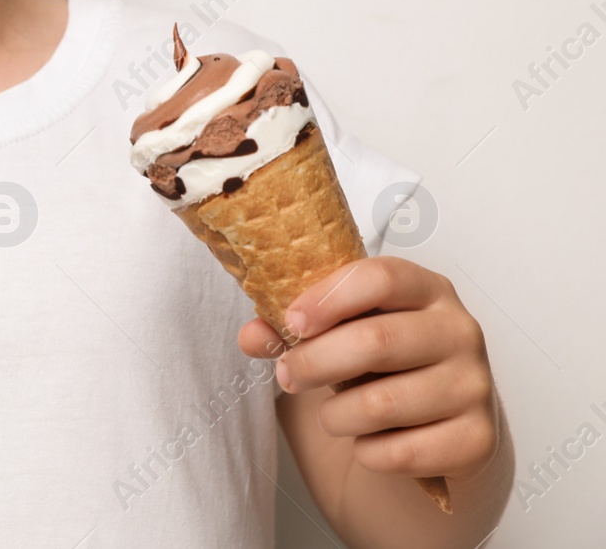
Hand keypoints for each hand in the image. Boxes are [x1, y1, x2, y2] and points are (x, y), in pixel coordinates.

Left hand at [237, 256, 499, 482]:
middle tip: (287, 376)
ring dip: (337, 416)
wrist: (437, 437)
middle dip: (315, 363)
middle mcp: (460, 331)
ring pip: (383, 403)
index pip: (380, 277)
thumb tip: (252, 335)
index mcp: (425, 289)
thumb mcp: (336, 340)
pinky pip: (402, 451)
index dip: (328, 298)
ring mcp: (475, 386)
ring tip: (332, 416)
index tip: (291, 322)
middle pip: (376, 340)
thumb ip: (292, 331)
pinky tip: (370, 444)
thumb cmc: (380, 373)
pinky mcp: (478, 440)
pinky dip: (369, 453)